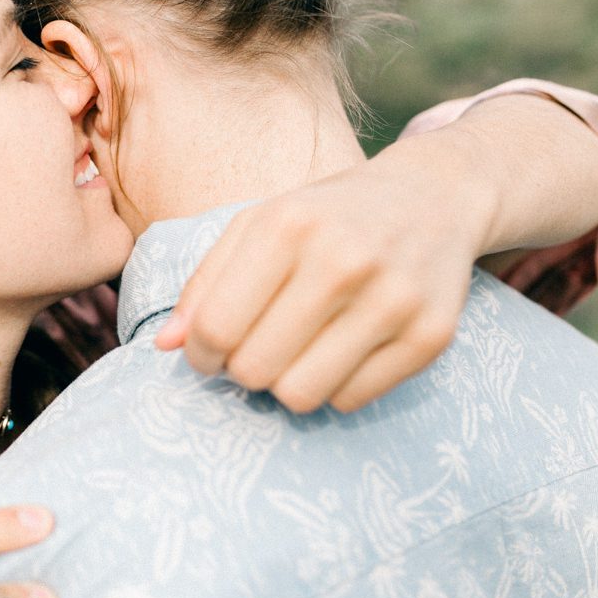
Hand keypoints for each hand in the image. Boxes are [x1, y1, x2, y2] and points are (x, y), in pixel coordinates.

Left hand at [155, 149, 490, 412]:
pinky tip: (341, 351)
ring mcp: (393, 300)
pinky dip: (335, 387)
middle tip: (253, 351)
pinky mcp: (431, 335)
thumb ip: (204, 283)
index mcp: (288, 227)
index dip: (199, 354)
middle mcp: (342, 261)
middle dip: (242, 371)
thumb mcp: (259, 227)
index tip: (207, 352)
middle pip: (255, 370)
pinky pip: (352, 400)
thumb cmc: (326, 216)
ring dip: (286, 384)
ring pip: (302, 395)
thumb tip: (164, 345)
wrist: (433, 197)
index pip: (216, 328)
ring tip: (295, 352)